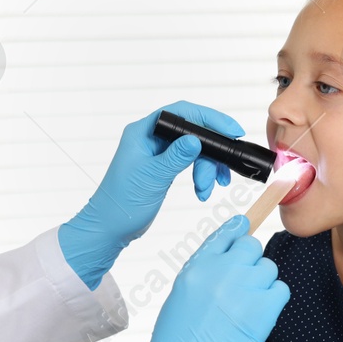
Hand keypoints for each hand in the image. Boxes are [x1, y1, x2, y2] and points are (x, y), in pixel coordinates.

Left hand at [58, 102, 244, 289]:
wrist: (110, 228)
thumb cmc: (121, 202)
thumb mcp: (151, 178)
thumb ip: (175, 157)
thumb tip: (196, 140)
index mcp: (143, 132)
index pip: (181, 113)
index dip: (209, 118)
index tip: (232, 131)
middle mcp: (151, 138)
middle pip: (193, 133)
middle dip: (210, 154)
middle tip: (220, 175)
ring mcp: (159, 153)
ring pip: (195, 150)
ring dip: (207, 169)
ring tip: (208, 188)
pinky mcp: (164, 168)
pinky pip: (191, 164)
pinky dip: (200, 176)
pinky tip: (202, 191)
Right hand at [110, 214, 288, 341]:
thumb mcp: (182, 294)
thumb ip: (205, 271)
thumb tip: (229, 256)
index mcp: (197, 266)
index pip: (227, 232)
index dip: (238, 234)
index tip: (243, 236)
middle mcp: (220, 271)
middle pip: (252, 247)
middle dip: (250, 264)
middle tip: (243, 288)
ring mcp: (242, 288)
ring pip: (268, 268)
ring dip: (262, 284)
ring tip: (246, 308)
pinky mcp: (262, 310)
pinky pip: (281, 290)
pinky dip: (273, 301)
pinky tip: (258, 317)